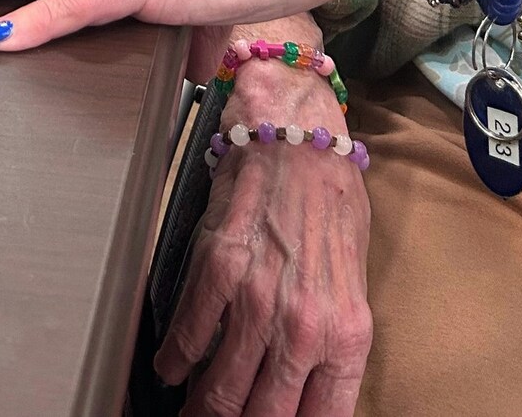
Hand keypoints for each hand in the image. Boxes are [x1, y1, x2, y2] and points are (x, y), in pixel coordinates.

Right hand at [163, 60, 370, 416]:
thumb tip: (305, 384)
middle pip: (263, 416)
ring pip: (220, 389)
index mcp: (346, 334)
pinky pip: (188, 336)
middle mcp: (303, 327)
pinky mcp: (217, 269)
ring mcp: (257, 301)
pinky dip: (174, 360)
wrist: (297, 134)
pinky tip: (170, 367)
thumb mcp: (351, 278)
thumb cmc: (329, 198)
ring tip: (190, 410)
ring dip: (201, 406)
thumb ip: (332, 338)